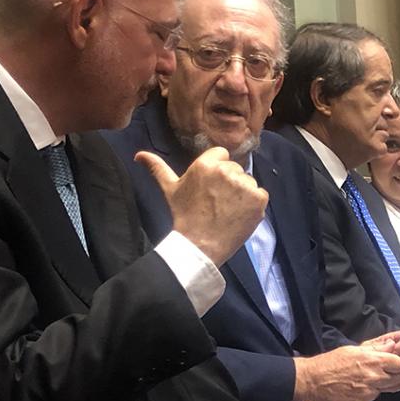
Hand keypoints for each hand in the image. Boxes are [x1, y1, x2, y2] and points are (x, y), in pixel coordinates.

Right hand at [136, 147, 267, 266]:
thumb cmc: (184, 216)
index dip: (217, 170)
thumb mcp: (169, 189)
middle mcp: (227, 170)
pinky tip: (239, 215)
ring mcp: (245, 185)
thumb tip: (138, 155)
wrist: (200, 245)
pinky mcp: (259, 199)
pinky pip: (261, 194)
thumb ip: (157, 168)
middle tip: (217, 202)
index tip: (211, 187)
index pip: (221, 155)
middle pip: (235, 169)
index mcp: (206, 164)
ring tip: (227, 210)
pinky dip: (254, 204)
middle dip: (229, 182)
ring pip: (248, 182)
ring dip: (242, 193)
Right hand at [293, 336, 399, 400]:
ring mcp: (367, 396)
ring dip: (380, 386)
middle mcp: (373, 379)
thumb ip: (374, 349)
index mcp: (372, 362)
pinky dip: (364, 396)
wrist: (311, 382)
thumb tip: (392, 345)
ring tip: (364, 379)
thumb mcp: (353, 349)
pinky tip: (352, 390)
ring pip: (383, 391)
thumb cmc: (330, 362)